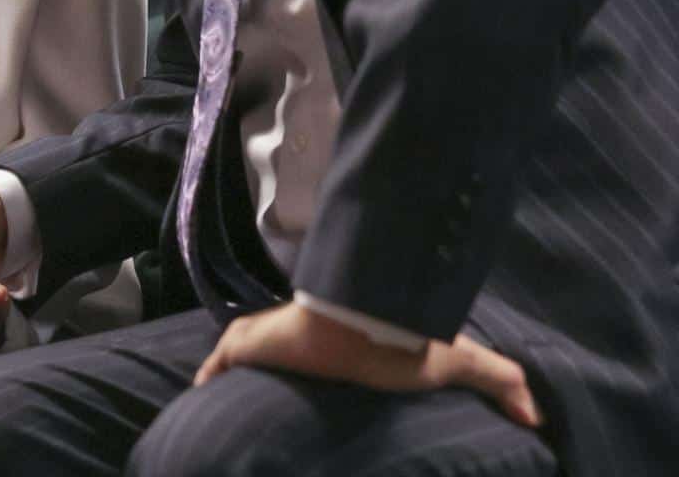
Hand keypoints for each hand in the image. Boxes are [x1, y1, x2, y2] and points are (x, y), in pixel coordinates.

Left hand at [195, 301, 541, 429]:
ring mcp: (266, 341)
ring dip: (233, 383)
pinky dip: (208, 380)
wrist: (359, 323)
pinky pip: (217, 366)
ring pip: (241, 364)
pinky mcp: (244, 344)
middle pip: (274, 363)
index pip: (316, 364)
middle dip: (266, 381)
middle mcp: (296, 342)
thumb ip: (497, 381)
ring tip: (228, 418)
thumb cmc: (398, 344)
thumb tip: (540, 416)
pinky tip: (202, 398)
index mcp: (335, 350)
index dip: (309, 379)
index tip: (308, 403)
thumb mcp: (454, 363)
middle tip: (265, 416)